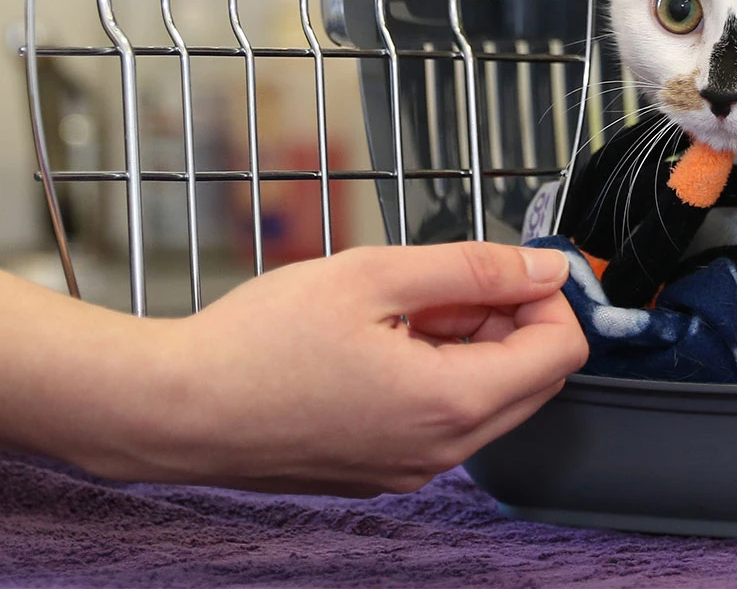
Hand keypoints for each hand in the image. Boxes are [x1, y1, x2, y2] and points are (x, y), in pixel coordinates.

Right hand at [114, 242, 584, 495]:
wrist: (172, 411)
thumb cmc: (256, 343)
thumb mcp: (375, 275)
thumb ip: (474, 268)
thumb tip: (547, 268)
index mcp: (451, 405)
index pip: (563, 351)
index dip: (547, 296)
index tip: (508, 264)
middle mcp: (441, 452)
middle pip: (532, 379)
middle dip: (508, 319)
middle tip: (443, 281)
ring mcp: (409, 470)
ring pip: (485, 399)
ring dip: (467, 345)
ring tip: (395, 307)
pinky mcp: (378, 472)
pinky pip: (438, 420)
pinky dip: (432, 374)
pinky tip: (374, 342)